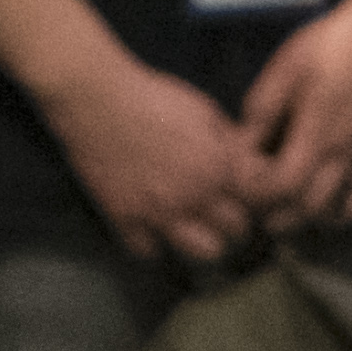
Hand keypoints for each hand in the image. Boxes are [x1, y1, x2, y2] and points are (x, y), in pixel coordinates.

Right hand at [41, 51, 266, 266]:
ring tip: (197, 232)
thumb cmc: (152, 96)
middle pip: (236, 234)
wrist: (94, 96)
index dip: (253, 203)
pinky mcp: (125, 219)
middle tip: (224, 219)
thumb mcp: (204, 111)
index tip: (244, 200)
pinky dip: (155, 246)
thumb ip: (231, 145)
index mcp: (218, 167)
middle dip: (235, 227)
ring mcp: (159, 212)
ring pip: (204, 255)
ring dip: (204, 245)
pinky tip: (155, 231)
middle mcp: (195, 195)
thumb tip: (252, 166)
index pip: (257, 204)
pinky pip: (150, 253)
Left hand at [235, 0, 351, 234]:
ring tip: (294, 202)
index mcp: (316, 135)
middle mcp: (345, 155)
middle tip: (261, 199)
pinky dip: (346, 206)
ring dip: (313, 215)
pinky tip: (332, 192)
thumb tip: (242, 143)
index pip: (282, 188)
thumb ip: (261, 111)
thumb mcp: (284, 70)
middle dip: (280, 213)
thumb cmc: (331, 46)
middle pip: (310, 211)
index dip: (258, 191)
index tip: (245, 176)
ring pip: (342, 211)